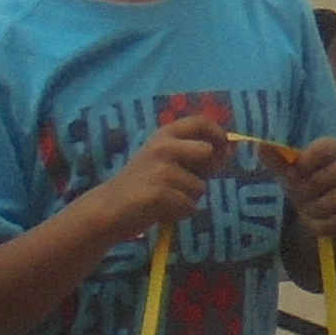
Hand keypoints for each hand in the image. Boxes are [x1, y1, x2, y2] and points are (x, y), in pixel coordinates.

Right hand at [95, 109, 232, 238]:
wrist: (109, 208)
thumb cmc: (139, 183)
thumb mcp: (161, 157)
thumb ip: (189, 152)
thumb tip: (227, 151)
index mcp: (164, 134)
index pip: (201, 121)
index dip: (219, 134)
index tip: (223, 151)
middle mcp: (163, 147)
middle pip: (207, 153)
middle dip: (204, 172)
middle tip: (185, 184)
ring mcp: (162, 170)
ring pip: (200, 187)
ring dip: (188, 198)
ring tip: (165, 199)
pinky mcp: (161, 194)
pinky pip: (189, 207)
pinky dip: (179, 213)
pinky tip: (160, 210)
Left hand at [270, 135, 335, 237]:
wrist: (326, 207)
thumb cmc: (307, 180)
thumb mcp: (290, 170)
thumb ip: (277, 159)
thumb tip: (260, 146)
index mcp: (333, 147)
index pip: (322, 149)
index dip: (305, 162)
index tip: (298, 168)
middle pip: (319, 181)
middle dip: (303, 192)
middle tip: (300, 193)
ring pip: (324, 205)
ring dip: (309, 210)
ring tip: (307, 207)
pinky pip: (330, 223)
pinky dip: (317, 225)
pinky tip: (315, 219)